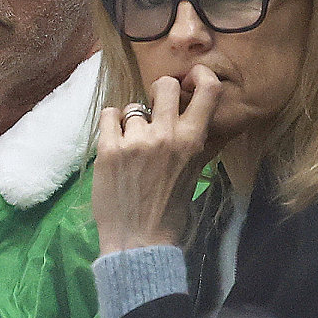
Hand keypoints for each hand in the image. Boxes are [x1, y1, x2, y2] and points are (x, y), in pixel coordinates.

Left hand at [92, 64, 221, 253]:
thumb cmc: (169, 212)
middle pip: (165, 84)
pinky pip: (109, 115)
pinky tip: (115, 143)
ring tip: (132, 145)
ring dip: (132, 121)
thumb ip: (198, 145)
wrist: (138, 241)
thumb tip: (205, 120)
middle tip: (155, 109)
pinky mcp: (109, 149)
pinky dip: (111, 125)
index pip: (208, 91)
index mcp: (192, 142)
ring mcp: (136, 141)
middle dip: (160, 91)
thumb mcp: (193, 175)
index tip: (192, 78)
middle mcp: (166, 135)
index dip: (201, 76)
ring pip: (133, 106)